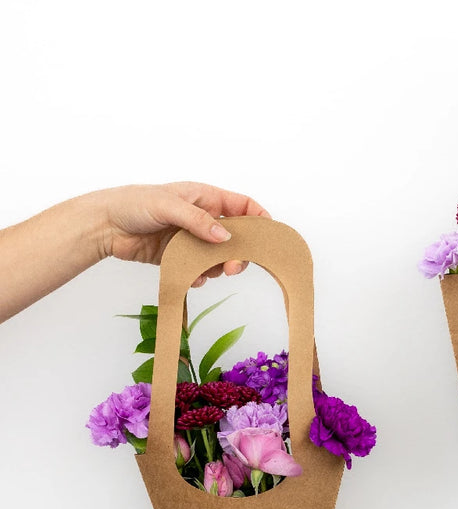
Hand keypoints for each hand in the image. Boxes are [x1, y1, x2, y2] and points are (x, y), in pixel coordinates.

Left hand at [98, 182, 271, 286]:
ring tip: (208, 273)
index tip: (268, 235)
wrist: (105, 226)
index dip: (259, 218)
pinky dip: (199, 276)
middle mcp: (203, 219)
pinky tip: (191, 277)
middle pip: (235, 237)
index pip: (243, 205)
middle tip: (233, 267)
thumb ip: (197, 220)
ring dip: (218, 268)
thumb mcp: (167, 205)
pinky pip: (199, 270)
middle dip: (239, 253)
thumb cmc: (133, 204)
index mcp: (205, 198)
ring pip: (218, 257)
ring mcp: (192, 239)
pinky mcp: (180, 257)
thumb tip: (223, 235)